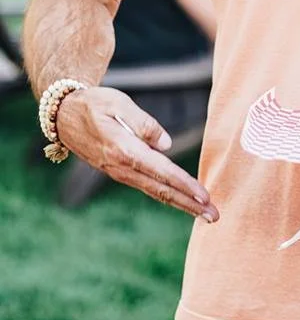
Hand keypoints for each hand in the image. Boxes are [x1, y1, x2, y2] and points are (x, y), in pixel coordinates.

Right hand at [55, 85, 217, 220]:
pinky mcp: (120, 173)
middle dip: (190, 204)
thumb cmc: (95, 104)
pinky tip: (182, 201)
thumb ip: (144, 124)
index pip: (162, 172)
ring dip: (182, 204)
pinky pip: (147, 187)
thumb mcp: (119, 104)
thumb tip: (166, 144)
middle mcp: (122, 168)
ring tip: (204, 214)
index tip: (204, 196)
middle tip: (214, 216)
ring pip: (155, 192)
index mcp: (124, 151)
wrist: (64, 115)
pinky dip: (167, 196)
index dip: (185, 185)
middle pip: (162, 190)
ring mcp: (120, 174)